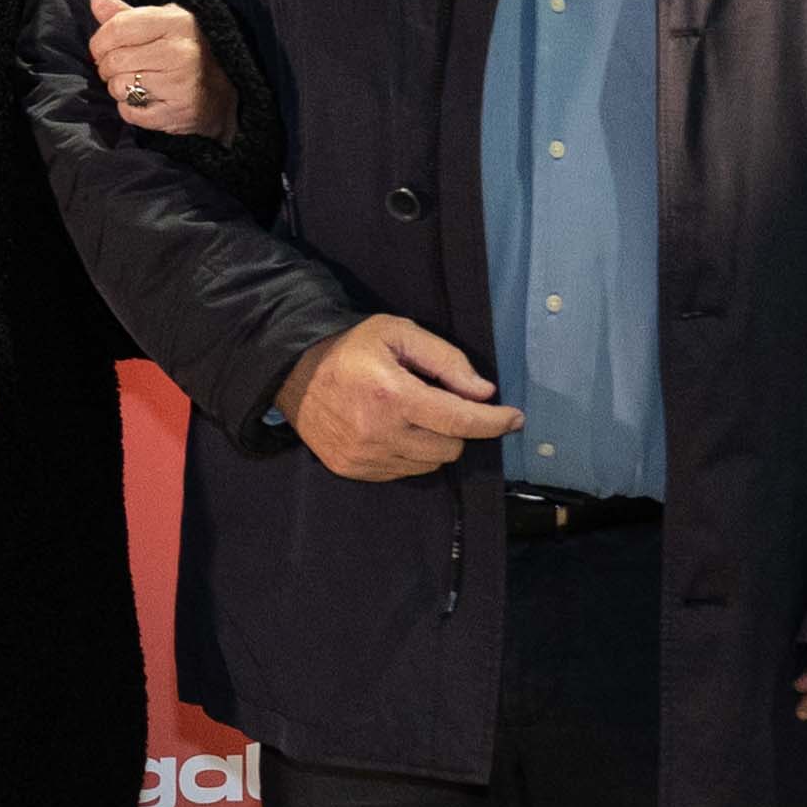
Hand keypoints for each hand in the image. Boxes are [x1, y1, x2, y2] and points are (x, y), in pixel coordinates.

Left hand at [87, 0, 235, 145]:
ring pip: (119, 87)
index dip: (100, 41)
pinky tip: (147, 99)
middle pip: (114, 60)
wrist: (222, 93)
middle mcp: (182, 52)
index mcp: (178, 22)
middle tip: (119, 68)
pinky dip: (129, 108)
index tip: (101, 48)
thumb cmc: (185, 52)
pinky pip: (129, 112)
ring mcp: (181, 84)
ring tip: (136, 83)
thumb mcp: (162, 24)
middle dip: (107, 67)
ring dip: (118, 88)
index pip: (118, 28)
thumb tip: (96, 1)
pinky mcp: (177, 113)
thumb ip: (127, 15)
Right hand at [286, 315, 522, 480]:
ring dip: (434, 442)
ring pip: (429, 464)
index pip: (459, 420)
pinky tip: (395, 431)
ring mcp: (364, 456)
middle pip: (449, 447)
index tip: (516, 418)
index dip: (494, 422)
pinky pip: (403, 473)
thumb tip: (484, 393)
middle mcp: (379, 433)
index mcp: (393, 395)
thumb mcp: (399, 333)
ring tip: (414, 417)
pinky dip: (410, 455)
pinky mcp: (352, 470)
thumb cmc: (351, 347)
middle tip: (441, 404)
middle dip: (457, 427)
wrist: (291, 373)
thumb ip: (446, 360)